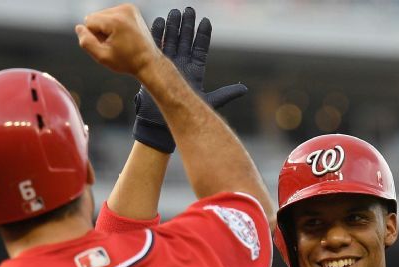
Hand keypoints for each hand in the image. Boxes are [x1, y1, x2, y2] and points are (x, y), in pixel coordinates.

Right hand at [76, 4, 160, 76]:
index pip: (88, 21)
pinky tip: (122, 35)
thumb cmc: (128, 61)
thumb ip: (86, 42)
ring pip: (103, 15)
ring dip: (106, 28)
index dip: (93, 36)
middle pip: (95, 16)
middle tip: (114, 44)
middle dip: (100, 31)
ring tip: (119, 40)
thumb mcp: (102, 57)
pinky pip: (112, 14)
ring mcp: (129, 8)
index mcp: (116, 20)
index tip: (106, 45)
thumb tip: (79, 28)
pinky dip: (114, 24)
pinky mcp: (131, 9)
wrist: (148, 61)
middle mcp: (123, 10)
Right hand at [133, 7, 248, 152]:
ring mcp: (168, 64)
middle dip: (186, 25)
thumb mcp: (210, 102)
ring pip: (171, 41)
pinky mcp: (154, 67)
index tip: (206, 21)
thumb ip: (227, 93)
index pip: (200, 48)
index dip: (203, 35)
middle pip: (185, 40)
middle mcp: (182, 65)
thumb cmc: (186, 115)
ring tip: (174, 12)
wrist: (161, 124)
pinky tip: (159, 22)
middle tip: (188, 10)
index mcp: (196, 70)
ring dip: (173, 26)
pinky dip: (157, 35)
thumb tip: (244, 88)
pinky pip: (156, 47)